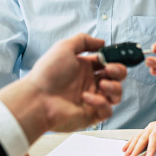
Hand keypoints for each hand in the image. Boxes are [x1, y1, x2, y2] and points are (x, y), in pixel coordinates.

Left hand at [0, 33, 126, 142]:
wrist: (36, 98)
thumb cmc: (47, 73)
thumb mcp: (64, 47)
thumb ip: (84, 40)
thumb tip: (102, 42)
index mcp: (85, 68)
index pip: (108, 63)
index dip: (113, 60)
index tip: (110, 58)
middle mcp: (90, 83)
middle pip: (117, 78)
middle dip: (118, 72)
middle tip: (109, 69)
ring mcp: (92, 100)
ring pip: (116, 95)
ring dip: (114, 88)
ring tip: (102, 84)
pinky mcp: (91, 115)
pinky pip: (107, 111)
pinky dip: (101, 103)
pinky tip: (86, 97)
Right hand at [122, 112, 155, 155]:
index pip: (154, 136)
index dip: (150, 146)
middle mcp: (153, 126)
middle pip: (143, 137)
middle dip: (137, 148)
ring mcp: (148, 128)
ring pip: (138, 137)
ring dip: (132, 146)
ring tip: (127, 155)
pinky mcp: (146, 131)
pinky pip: (137, 136)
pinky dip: (130, 143)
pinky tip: (125, 148)